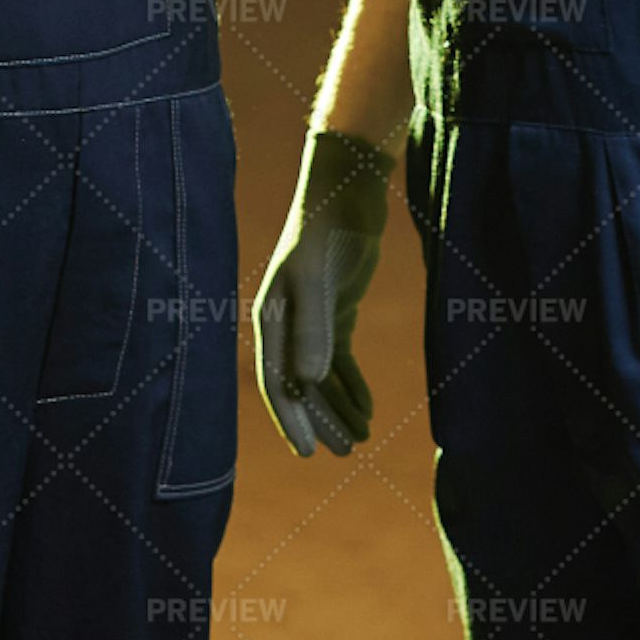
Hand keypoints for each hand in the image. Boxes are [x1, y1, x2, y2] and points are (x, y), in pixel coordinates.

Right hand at [255, 128, 391, 455]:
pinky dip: (351, 383)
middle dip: (319, 421)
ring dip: (337, 407)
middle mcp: (286, 321)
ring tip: (359, 438)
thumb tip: (308, 382)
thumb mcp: (319, 279)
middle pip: (299, 384)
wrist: (347, 186)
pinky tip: (367, 407)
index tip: (307, 452)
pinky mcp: (336, 308)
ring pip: (320, 375)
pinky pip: (340, 358)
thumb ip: (314, 329)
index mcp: (271, 316)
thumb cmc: (326, 228)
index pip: (276, 380)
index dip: (290, 419)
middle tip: (343, 453)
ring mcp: (312, 316)